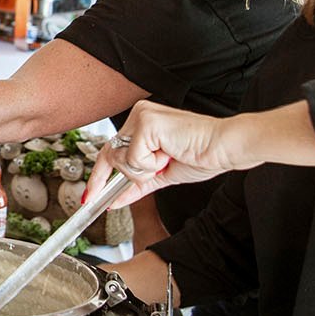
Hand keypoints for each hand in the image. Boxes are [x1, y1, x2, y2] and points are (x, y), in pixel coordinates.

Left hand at [84, 100, 247, 207]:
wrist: (225, 148)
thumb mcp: (162, 175)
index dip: (98, 176)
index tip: (89, 196)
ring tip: (169, 158)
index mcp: (142, 123)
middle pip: (110, 156)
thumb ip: (137, 186)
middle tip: (151, 173)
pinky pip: (134, 158)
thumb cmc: (202, 154)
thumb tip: (116, 200)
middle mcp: (138, 115)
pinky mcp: (147, 124)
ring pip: (121, 160)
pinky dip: (152, 165)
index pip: (110, 150)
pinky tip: (170, 154)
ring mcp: (141, 117)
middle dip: (126, 175)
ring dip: (146, 170)